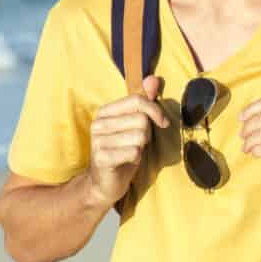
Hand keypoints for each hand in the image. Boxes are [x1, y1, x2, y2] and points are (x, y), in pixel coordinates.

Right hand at [86, 74, 168, 207]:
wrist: (105, 183)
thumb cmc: (123, 151)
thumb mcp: (135, 125)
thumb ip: (144, 102)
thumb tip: (153, 78)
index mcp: (105, 112)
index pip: (138, 100)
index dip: (155, 111)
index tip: (162, 122)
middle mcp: (98, 123)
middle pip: (141, 120)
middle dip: (147, 134)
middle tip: (137, 143)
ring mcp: (97, 141)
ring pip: (139, 136)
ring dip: (141, 147)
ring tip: (130, 152)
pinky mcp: (101, 158)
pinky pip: (134, 152)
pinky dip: (136, 158)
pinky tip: (127, 161)